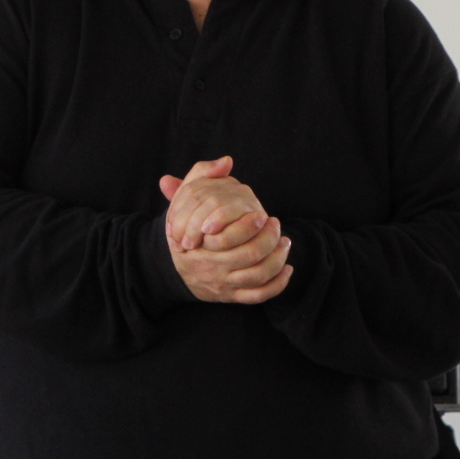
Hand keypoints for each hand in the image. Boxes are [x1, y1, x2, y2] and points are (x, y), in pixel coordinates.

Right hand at [159, 161, 290, 302]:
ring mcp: (224, 283)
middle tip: (277, 226)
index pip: (228, 238)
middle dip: (269, 240)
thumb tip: (226, 162)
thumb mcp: (186, 199)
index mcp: (201, 244)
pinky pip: (259, 296)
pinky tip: (287, 269)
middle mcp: (212, 266)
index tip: (263, 214)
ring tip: (284, 243)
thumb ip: (202, 175)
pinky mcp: (232, 296)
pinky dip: (277, 284)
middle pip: (249, 256)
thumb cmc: (185, 228)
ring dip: (277, 259)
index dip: (250, 226)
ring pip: (258, 276)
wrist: (172, 268)